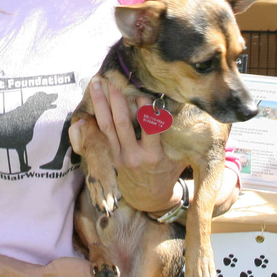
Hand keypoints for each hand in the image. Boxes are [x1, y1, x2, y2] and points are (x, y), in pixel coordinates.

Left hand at [70, 77, 184, 213]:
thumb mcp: (179, 156)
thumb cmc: (168, 170)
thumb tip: (183, 106)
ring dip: (100, 103)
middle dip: (116, 100)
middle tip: (113, 80)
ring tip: (95, 84)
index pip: (149, 127)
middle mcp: (133, 156)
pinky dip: (97, 114)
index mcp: (153, 156)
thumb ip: (176, 135)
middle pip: (122, 124)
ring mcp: (119, 156)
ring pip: (107, 126)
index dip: (145, 108)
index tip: (142, 90)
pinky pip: (102, 132)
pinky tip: (94, 99)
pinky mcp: (110, 156)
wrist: (150, 197)